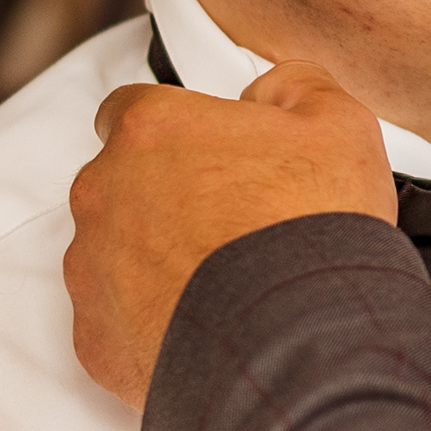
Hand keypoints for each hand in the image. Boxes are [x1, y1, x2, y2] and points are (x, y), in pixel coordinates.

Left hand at [65, 62, 396, 404]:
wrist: (300, 344)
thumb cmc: (313, 231)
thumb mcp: (337, 124)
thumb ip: (295, 86)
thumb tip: (273, 91)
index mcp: (151, 129)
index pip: (129, 109)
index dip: (172, 130)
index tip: (205, 154)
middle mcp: (105, 194)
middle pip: (119, 183)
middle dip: (164, 198)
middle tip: (228, 223)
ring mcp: (93, 270)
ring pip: (112, 254)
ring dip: (154, 260)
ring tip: (223, 283)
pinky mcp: (97, 339)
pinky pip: (116, 322)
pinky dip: (151, 322)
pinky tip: (207, 326)